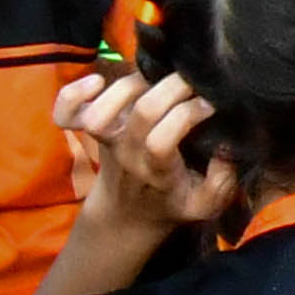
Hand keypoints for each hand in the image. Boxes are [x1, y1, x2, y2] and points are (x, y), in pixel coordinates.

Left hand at [53, 71, 238, 237]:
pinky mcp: (90, 131)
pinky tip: (96, 81)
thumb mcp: (204, 205)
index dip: (186, 116)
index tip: (209, 107)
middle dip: (171, 88)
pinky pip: (67, 113)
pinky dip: (73, 94)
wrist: (125, 216)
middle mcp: (128, 154)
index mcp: (157, 172)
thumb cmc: (170, 203)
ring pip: (102, 110)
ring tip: (156, 78)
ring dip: (131, 84)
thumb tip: (226, 149)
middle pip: (140, 113)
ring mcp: (106, 140)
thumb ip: (222, 183)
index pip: (161, 142)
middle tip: (192, 82)